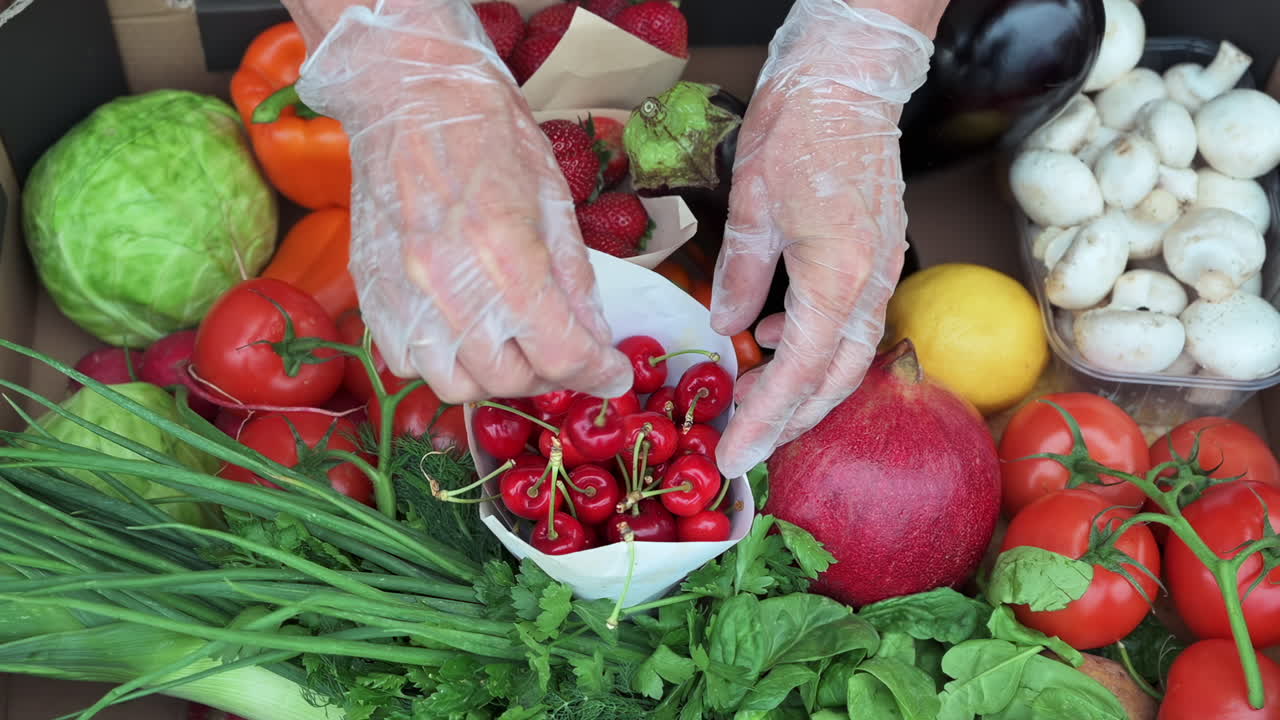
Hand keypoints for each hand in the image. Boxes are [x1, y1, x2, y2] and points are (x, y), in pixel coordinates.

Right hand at [289, 0, 631, 402]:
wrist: (410, 92)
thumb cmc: (489, 132)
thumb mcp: (554, 198)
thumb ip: (574, 279)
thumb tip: (595, 338)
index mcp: (506, 255)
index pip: (560, 353)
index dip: (597, 374)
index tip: (612, 374)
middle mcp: (448, 285)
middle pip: (509, 378)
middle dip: (549, 376)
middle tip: (564, 355)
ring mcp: (402, 293)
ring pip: (454, 384)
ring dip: (493, 378)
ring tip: (514, 349)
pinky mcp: (371, 292)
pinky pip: (405, 363)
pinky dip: (442, 364)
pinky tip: (463, 335)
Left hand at [710, 0, 933, 477]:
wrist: (850, 79)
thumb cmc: (799, 130)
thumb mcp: (751, 206)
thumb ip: (740, 276)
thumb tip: (727, 327)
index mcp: (837, 277)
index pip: (801, 374)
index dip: (765, 420)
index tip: (734, 454)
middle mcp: (871, 283)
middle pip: (836, 379)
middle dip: (790, 420)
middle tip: (743, 443)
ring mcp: (883, 270)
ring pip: (850, 357)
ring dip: (805, 389)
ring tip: (753, 397)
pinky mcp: (881, 256)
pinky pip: (854, 322)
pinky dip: (818, 347)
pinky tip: (778, 337)